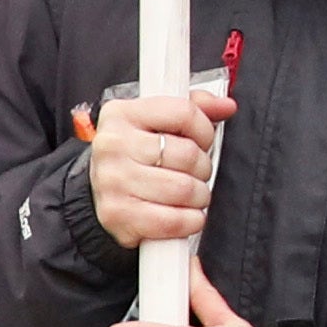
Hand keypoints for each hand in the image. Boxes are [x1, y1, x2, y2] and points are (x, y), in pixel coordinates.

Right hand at [81, 75, 229, 252]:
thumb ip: (195, 107)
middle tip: (196, 172)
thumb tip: (227, 106)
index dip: (204, 129)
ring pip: (184, 189)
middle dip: (203, 167)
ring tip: (191, 194)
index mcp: (122, 114)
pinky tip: (185, 214)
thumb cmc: (134, 154)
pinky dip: (190, 220)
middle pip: (188, 154)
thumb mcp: (158, 121)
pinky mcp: (118, 215)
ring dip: (199, 195)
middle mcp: (113, 145)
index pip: (184, 113)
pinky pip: (173, 220)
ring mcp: (113, 181)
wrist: (99, 192)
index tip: (203, 141)